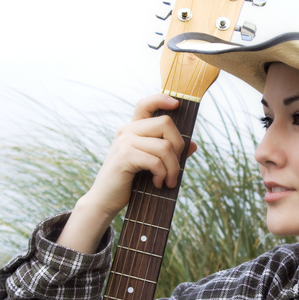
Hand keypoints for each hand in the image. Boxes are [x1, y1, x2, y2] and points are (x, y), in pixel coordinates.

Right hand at [85, 94, 195, 218]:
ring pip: (165, 146)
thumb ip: (170, 154)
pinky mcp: (125, 156)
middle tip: (176, 168)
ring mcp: (125, 142)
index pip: (145, 104)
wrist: (104, 201)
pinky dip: (162, 174)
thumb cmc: (128, 183)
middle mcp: (127, 130)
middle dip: (179, 147)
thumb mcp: (151, 165)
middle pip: (165, 123)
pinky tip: (157, 183)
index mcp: (132, 129)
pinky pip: (156, 161)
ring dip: (173, 168)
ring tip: (169, 182)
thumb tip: (194, 145)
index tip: (177, 104)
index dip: (162, 99)